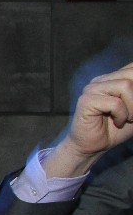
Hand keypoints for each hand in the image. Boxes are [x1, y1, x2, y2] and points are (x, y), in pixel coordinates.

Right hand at [47, 60, 132, 177]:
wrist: (92, 146)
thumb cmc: (115, 129)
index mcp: (113, 79)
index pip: (132, 67)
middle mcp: (102, 80)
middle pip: (131, 73)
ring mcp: (92, 89)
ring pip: (125, 86)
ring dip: (132, 107)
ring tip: (127, 118)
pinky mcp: (86, 101)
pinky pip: (115, 102)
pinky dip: (121, 115)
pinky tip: (117, 122)